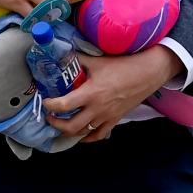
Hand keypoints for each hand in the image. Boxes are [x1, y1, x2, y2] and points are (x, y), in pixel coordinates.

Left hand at [43, 46, 182, 140]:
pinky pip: (99, 135)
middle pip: (71, 126)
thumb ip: (78, 60)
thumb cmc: (123, 65)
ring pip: (83, 133)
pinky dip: (88, 137)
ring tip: (62, 124)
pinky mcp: (115, 120)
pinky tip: (82, 135)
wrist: (147, 73)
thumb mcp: (98, 61)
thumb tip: (62, 55)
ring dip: (70, 131)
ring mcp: (107, 117)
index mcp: (91, 93)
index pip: (64, 105)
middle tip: (49, 117)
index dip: (50, 105)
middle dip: (56, 124)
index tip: (45, 101)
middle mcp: (97, 109)